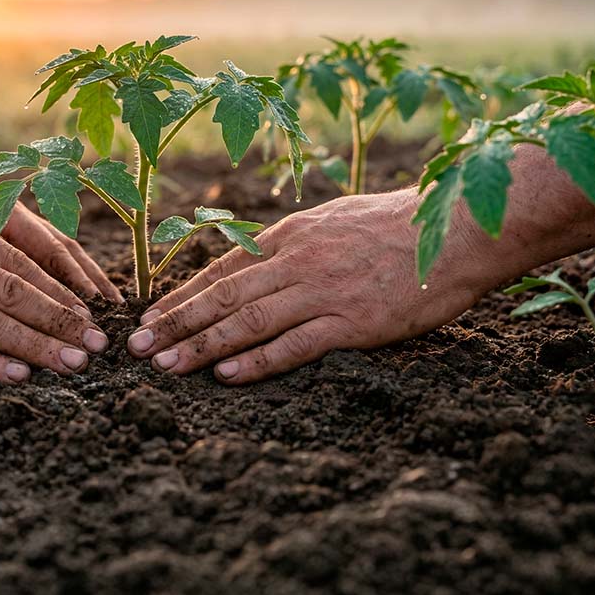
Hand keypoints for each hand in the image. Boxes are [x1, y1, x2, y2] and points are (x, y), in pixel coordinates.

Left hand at [127, 189, 491, 383]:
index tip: (152, 315)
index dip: (183, 294)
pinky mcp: (354, 322)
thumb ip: (297, 241)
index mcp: (292, 235)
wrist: (455, 228)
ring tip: (167, 365)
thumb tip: (262, 257)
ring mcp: (324, 291)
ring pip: (249, 321)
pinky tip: (228, 376)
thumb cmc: (399, 224)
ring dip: (203, 345)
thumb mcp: (335, 218)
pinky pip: (296, 345)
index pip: (223, 267)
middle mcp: (298, 261)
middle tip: (139, 346)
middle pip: (224, 295)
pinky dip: (258, 361)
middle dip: (177, 322)